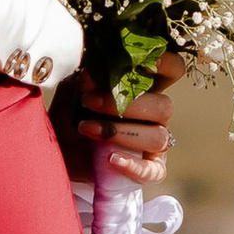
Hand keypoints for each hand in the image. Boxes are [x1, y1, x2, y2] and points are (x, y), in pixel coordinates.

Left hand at [77, 49, 188, 188]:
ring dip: (119, 132)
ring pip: (158, 137)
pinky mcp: (146, 169)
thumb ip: (86, 80)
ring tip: (85, 128)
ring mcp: (153, 142)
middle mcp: (154, 115)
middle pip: (165, 106)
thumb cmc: (71, 114)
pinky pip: (151, 171)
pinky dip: (133, 166)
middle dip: (127, 105)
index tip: (142, 62)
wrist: (60, 151)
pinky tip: (111, 159)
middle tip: (88, 101)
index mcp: (145, 88)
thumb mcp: (74, 92)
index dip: (166, 64)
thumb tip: (91, 75)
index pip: (173, 70)